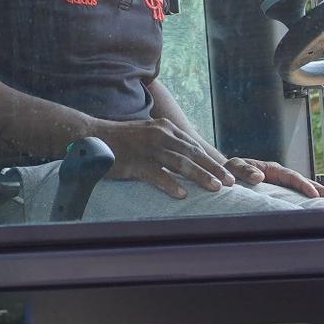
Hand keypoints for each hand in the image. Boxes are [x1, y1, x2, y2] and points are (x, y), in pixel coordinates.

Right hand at [92, 118, 234, 198]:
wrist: (93, 136)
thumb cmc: (123, 140)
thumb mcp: (149, 136)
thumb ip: (167, 144)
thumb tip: (187, 159)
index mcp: (165, 128)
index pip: (193, 146)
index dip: (211, 160)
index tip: (227, 173)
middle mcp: (159, 135)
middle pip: (192, 153)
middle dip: (213, 168)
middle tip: (230, 182)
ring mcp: (147, 148)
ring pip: (179, 163)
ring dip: (199, 176)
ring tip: (215, 188)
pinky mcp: (134, 161)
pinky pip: (156, 174)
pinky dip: (170, 184)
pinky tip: (182, 195)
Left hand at [221, 156, 323, 199]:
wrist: (226, 175)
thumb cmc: (229, 171)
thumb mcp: (234, 167)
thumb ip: (245, 170)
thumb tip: (259, 176)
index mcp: (271, 169)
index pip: (291, 176)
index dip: (303, 184)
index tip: (313, 194)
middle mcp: (280, 176)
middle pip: (304, 182)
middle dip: (321, 190)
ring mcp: (282, 185)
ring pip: (305, 190)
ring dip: (321, 196)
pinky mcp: (281, 194)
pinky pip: (298, 197)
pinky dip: (311, 202)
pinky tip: (322, 210)